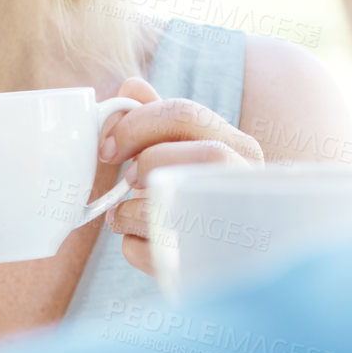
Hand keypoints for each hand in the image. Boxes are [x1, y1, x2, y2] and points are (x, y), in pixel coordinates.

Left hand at [98, 78, 263, 276]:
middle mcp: (244, 182)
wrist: (240, 258)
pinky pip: (157, 255)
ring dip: (130, 212)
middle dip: (146, 163)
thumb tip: (130, 86)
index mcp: (239, 147)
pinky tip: (140, 243)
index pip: (184, 113)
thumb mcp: (192, 152)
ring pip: (171, 208)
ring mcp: (235, 226)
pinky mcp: (210, 266)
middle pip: (193, 156)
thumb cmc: (205, 196)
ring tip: (123, 216)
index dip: (134, 124)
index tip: (107, 147)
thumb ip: (162, 120)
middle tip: (125, 179)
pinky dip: (133, 247)